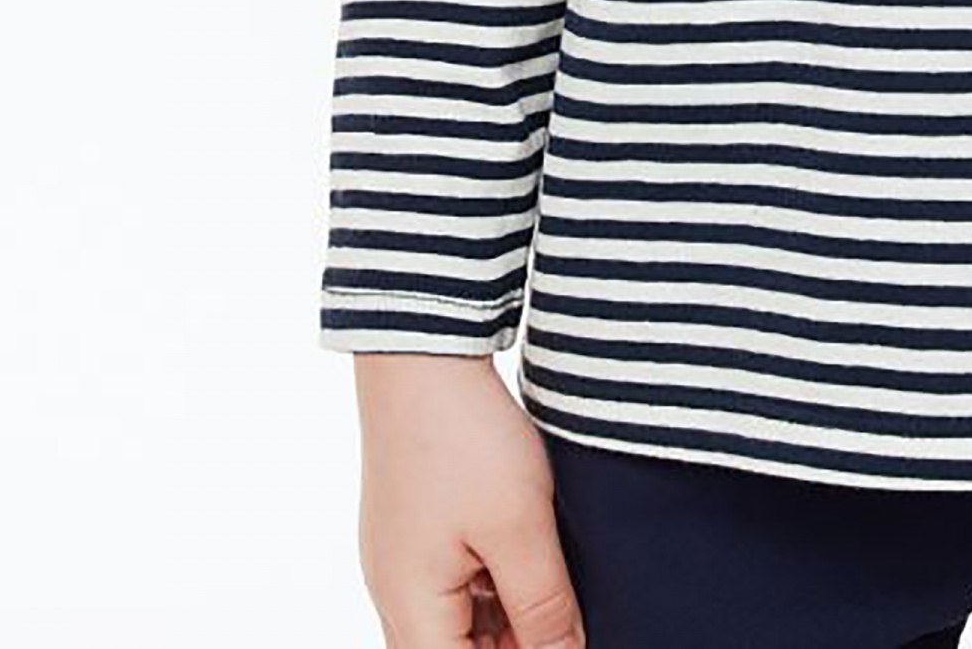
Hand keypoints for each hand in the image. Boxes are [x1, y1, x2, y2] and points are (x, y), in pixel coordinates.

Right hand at [353, 353, 584, 646]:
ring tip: (562, 591)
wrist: (424, 353)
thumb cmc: (463, 436)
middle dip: (516, 647)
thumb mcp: (519, 527)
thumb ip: (543, 605)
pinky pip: (458, 585)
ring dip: (510, 621)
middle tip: (573, 621)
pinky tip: (538, 562)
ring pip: (461, 624)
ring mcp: (405, 562)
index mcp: (411, 610)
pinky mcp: (419, 530)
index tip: (566, 643)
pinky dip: (498, 586)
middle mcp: (397, 595)